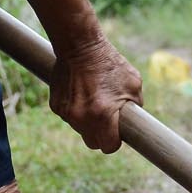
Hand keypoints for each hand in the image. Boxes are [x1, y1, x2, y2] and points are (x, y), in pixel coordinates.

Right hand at [48, 38, 141, 152]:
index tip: (117, 134)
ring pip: (79, 129)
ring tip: (94, 100)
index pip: (109, 146)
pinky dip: (75, 111)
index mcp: (103, 115)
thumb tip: (134, 120)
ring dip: (87, 122)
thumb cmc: (109, 64)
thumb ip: (136, 106)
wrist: (79, 46)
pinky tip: (81, 94)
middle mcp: (82, 118)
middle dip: (101, 136)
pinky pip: (68, 117)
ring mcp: (66, 113)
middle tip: (107, 121)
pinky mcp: (56, 106)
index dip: (115, 141)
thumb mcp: (133, 83)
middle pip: (92, 143)